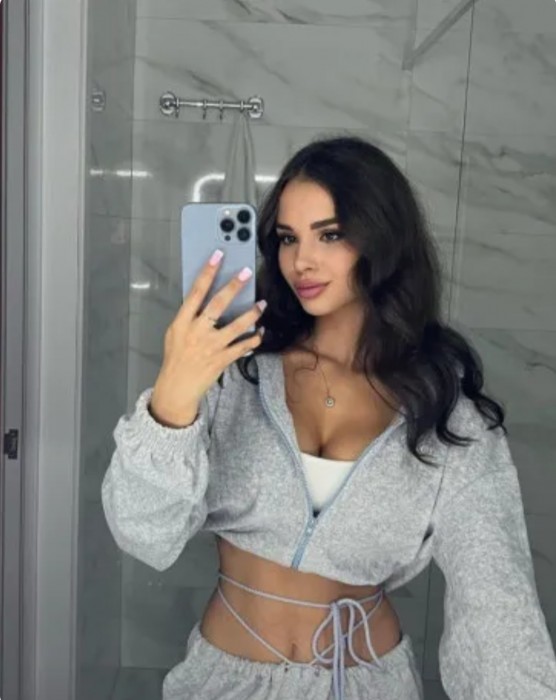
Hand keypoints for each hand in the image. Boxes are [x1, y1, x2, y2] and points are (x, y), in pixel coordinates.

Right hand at [149, 250, 265, 426]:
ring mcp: (211, 346)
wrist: (177, 388)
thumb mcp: (175, 334)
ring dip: (251, 314)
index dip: (207, 272)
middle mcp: (197, 332)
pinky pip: (242, 347)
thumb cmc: (176, 359)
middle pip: (217, 304)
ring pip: (236, 326)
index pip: (195, 292)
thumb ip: (189, 317)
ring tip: (261, 304)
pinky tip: (260, 331)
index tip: (217, 256)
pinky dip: (253, 339)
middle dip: (233, 286)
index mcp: (182, 322)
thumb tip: (204, 299)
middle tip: (247, 272)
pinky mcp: (222, 360)